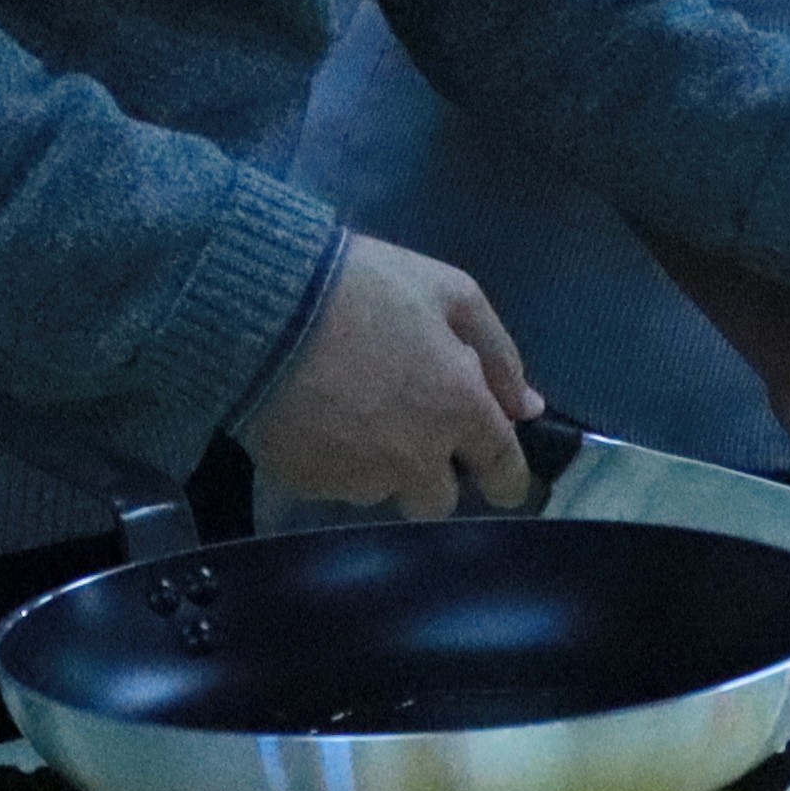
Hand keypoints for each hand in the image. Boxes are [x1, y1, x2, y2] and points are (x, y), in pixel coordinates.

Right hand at [236, 237, 539, 510]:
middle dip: (433, 475)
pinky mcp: (307, 485)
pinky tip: (318, 416)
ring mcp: (359, 479)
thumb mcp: (450, 292)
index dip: (508, 479)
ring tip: (351, 409)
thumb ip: (499, 353)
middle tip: (409, 428)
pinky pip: (334, 485)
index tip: (499, 476)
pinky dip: (333, 460)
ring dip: (380, 464)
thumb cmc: (364, 289)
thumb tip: (528, 408)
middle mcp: (416, 459)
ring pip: (383, 491)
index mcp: (459, 411)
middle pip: (439, 501)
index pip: (503, 472)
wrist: (261, 309)